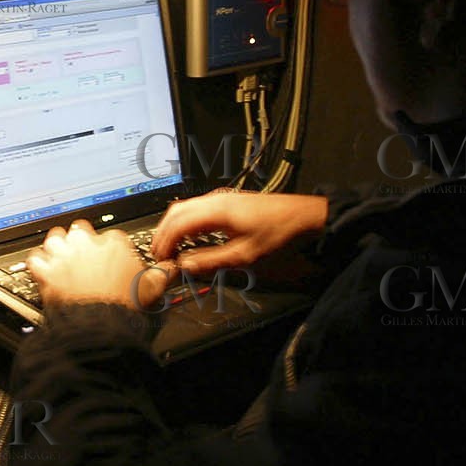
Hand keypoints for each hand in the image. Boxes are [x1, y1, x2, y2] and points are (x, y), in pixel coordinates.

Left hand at [28, 220, 173, 309]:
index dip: (110, 250)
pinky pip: (35, 258)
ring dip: (58, 247)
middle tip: (86, 258)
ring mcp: (65, 256)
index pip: (111, 236)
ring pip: (56, 238)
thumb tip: (172, 269)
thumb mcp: (154, 290)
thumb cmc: (126, 309)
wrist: (100, 329)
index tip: (111, 261)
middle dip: (82, 241)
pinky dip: (38, 263)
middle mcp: (88, 245)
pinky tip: (44, 270)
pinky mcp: (47, 272)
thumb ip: (164, 274)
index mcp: (114, 244)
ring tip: (62, 258)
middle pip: (81, 230)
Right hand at [151, 190, 328, 275]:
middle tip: (159, 255)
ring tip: (170, 248)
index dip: (164, 242)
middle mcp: (215, 199)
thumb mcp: (245, 255)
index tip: (160, 260)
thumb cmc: (279, 234)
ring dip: (173, 227)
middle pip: (176, 212)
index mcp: (216, 210)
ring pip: (185, 208)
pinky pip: (197, 208)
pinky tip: (189, 237)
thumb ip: (212, 262)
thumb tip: (185, 267)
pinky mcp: (228, 201)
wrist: (305, 217)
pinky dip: (185, 223)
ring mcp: (221, 197)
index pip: (177, 223)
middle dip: (163, 233)